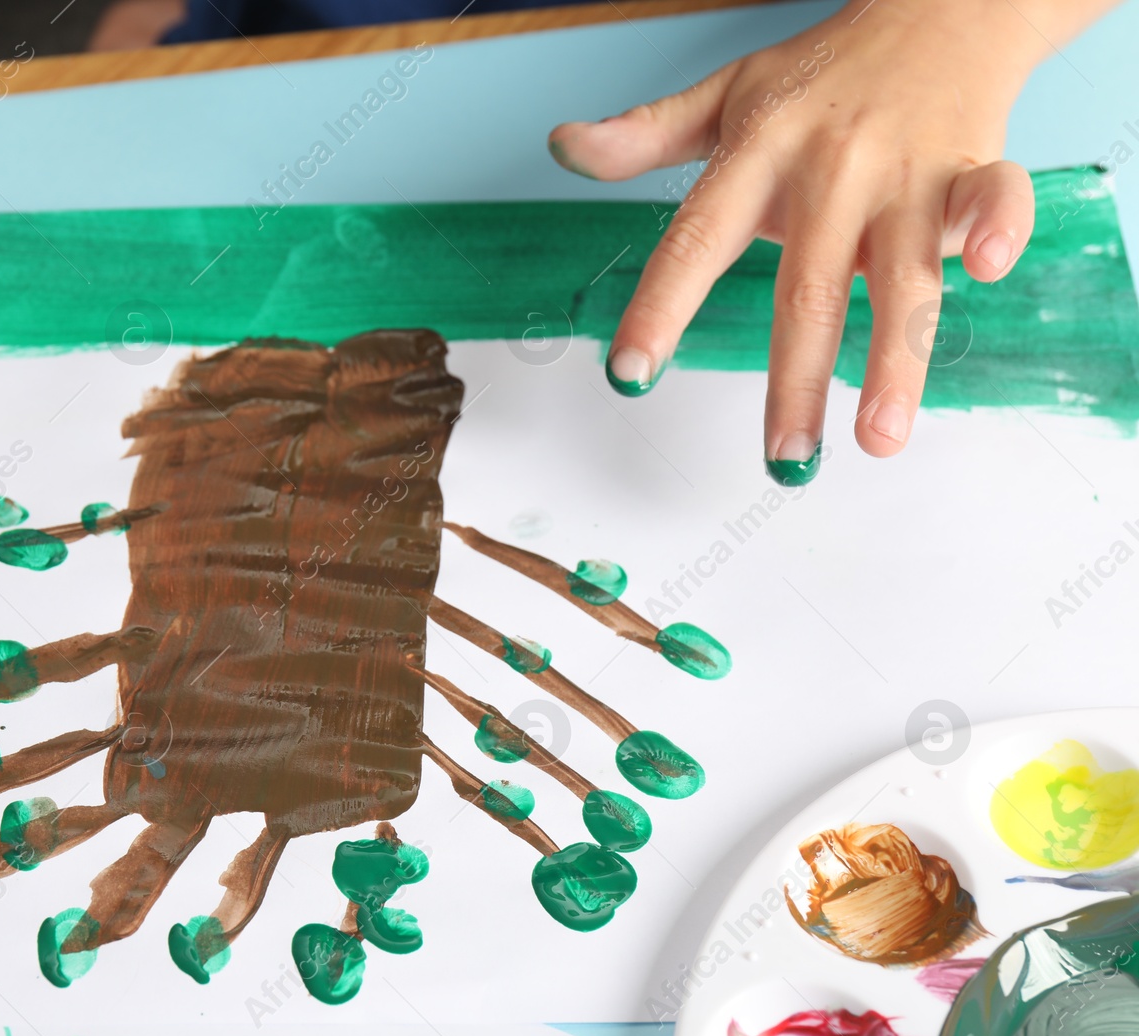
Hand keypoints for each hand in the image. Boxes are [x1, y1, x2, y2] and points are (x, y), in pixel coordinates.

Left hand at [550, 0, 1113, 484]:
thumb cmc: (821, 73)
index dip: (659, 309)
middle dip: (794, 383)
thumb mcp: (725, 96)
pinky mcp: (972, 163)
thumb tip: (564, 148)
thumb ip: (646, 135)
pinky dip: (998, 227)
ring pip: (900, 275)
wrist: (936, 4)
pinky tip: (988, 270)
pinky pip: (994, 196)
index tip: (629, 376)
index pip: (694, 243)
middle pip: (807, 290)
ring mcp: (902, 172)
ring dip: (894, 361)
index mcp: (755, 159)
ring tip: (880, 437)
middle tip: (783, 462)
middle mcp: (827, 173)